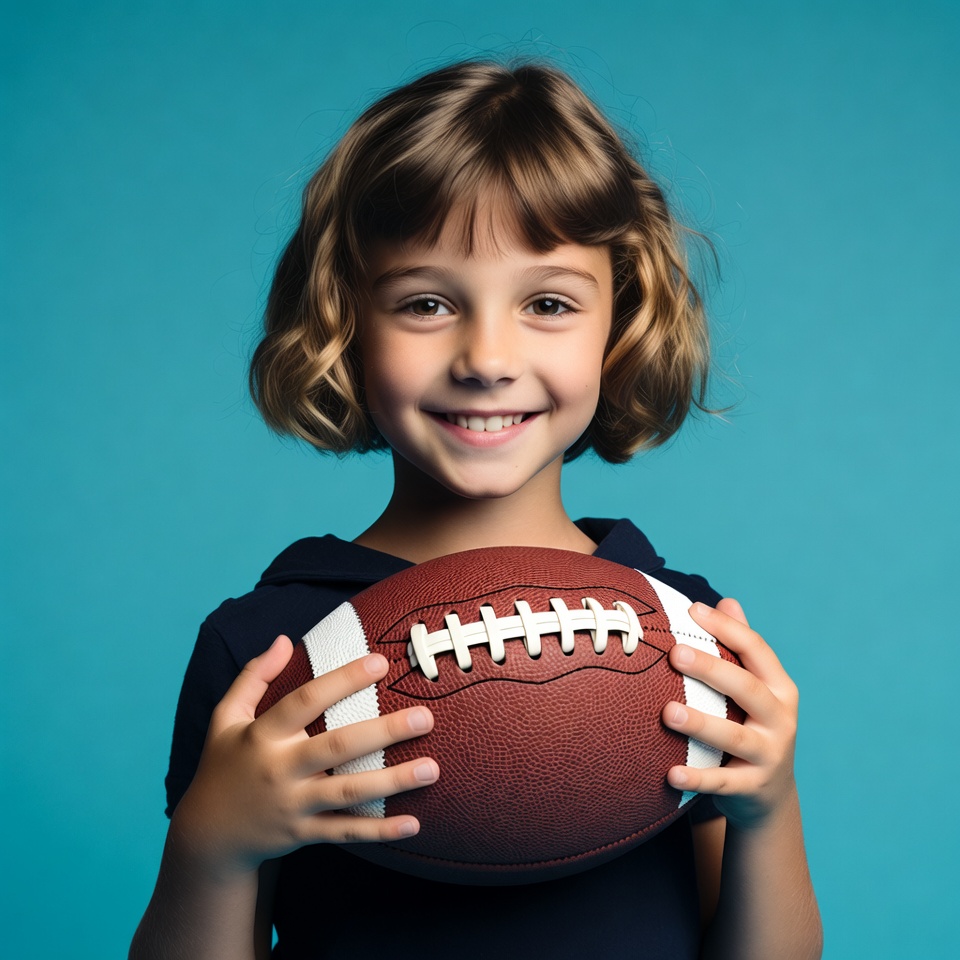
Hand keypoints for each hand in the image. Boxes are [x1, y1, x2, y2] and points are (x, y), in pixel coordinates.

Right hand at [172, 635, 438, 876]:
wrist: (208, 835)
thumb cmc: (224, 764)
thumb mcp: (225, 717)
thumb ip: (253, 676)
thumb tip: (283, 639)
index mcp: (262, 735)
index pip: (305, 701)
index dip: (342, 680)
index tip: (380, 662)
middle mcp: (280, 769)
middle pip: (337, 747)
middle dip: (384, 732)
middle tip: (425, 718)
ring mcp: (293, 805)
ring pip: (349, 792)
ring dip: (393, 781)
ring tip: (433, 768)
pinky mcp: (303, 834)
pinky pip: (346, 831)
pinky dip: (379, 831)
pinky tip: (413, 823)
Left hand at [661, 599, 799, 830]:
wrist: (771, 796)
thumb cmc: (753, 726)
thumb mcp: (757, 688)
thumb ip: (742, 648)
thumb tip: (726, 600)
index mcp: (780, 688)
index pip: (756, 649)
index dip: (726, 628)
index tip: (692, 609)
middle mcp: (781, 719)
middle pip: (746, 688)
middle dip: (712, 668)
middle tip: (675, 653)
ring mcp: (769, 755)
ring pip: (734, 737)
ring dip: (700, 724)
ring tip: (667, 712)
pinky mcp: (753, 787)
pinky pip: (722, 783)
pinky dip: (697, 778)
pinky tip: (670, 774)